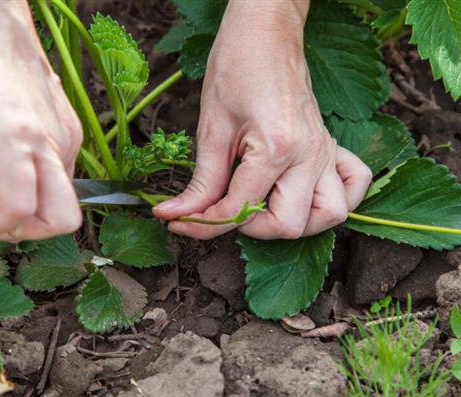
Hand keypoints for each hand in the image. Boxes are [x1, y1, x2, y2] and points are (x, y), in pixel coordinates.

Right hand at [0, 0, 82, 240]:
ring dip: (2, 230)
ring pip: (53, 220)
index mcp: (56, 146)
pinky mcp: (18, 132)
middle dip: (16, 234)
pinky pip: (19, 198)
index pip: (56, 208)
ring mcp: (45, 141)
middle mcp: (61, 147)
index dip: (16, 223)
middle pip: (63, 222)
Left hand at [153, 0, 371, 239]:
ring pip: (330, 215)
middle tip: (224, 210)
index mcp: (278, 147)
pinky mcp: (331, 145)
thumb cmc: (236, 66)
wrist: (265, 32)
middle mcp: (310, 154)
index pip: (241, 208)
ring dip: (294, 222)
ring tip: (263, 208)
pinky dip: (332, 200)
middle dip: (251, 228)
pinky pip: (354, 185)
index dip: (205, 222)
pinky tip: (304, 195)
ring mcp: (326, 150)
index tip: (181, 221)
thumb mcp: (211, 127)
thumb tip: (178, 215)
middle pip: (290, 225)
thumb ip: (202, 181)